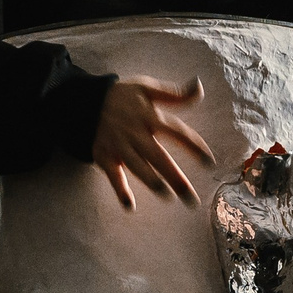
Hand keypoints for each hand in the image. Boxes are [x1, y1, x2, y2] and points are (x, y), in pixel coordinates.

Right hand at [91, 76, 216, 210]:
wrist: (83, 101)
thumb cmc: (121, 96)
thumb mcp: (146, 88)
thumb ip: (174, 93)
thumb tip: (198, 86)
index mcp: (149, 116)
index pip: (176, 132)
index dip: (192, 146)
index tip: (209, 162)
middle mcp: (136, 134)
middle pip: (159, 157)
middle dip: (175, 178)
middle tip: (191, 197)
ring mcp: (119, 146)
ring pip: (138, 167)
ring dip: (152, 182)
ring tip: (168, 197)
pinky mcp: (105, 156)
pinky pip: (113, 175)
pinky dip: (120, 190)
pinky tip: (129, 206)